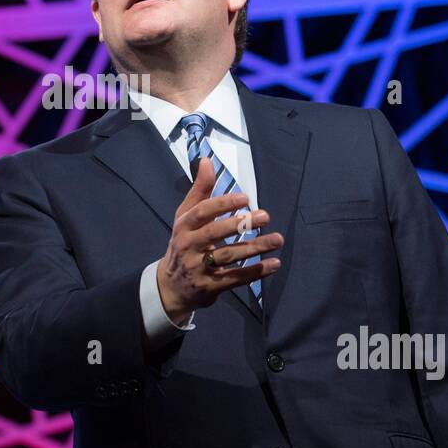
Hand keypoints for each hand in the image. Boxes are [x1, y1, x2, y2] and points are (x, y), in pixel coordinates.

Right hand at [156, 157, 282, 323]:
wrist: (170, 286)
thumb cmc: (184, 244)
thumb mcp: (185, 217)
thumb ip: (199, 191)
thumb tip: (206, 161)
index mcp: (184, 226)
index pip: (202, 212)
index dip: (223, 204)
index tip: (245, 198)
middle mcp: (189, 245)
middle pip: (215, 233)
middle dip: (240, 224)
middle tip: (265, 216)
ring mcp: (198, 267)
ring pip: (229, 255)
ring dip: (255, 247)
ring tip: (277, 239)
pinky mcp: (210, 286)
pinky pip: (235, 278)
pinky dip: (256, 272)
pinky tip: (274, 263)